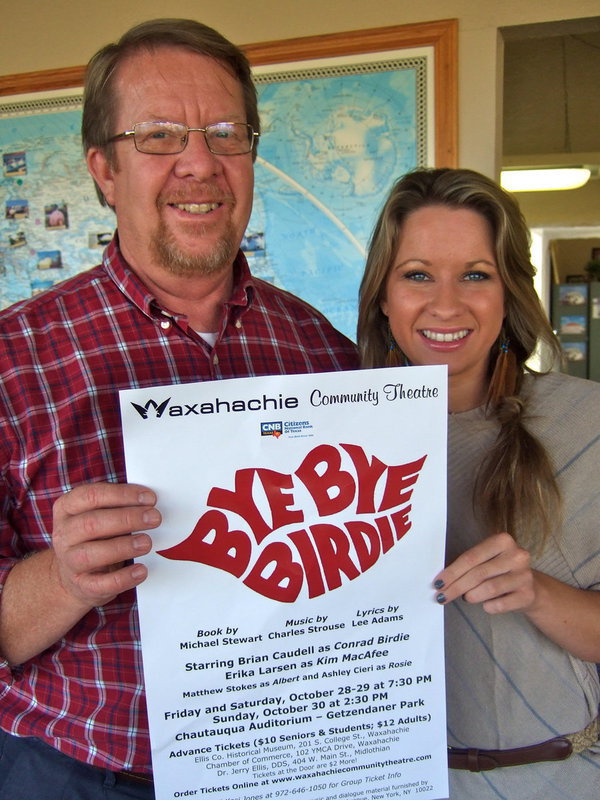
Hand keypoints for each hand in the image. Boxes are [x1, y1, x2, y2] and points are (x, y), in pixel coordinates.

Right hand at [51, 482, 159, 609]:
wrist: (75, 576)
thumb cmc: (94, 538)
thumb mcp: (99, 516)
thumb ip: (119, 507)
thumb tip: (149, 504)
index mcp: (67, 508)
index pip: (91, 495)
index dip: (122, 495)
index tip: (149, 498)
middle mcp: (64, 535)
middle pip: (92, 523)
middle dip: (127, 518)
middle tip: (154, 518)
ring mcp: (69, 562)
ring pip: (91, 554)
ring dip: (123, 546)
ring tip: (147, 543)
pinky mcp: (82, 586)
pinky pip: (101, 584)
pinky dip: (123, 578)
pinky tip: (141, 570)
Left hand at [433, 531, 534, 613]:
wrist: (531, 588)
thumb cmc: (501, 571)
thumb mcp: (487, 560)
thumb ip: (469, 565)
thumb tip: (443, 580)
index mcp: (503, 541)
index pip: (471, 558)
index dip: (452, 572)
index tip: (438, 583)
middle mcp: (517, 555)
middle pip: (478, 573)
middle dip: (456, 587)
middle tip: (442, 597)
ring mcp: (525, 575)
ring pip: (489, 588)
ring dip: (472, 596)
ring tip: (467, 598)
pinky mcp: (528, 595)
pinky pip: (500, 604)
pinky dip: (488, 606)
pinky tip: (486, 604)